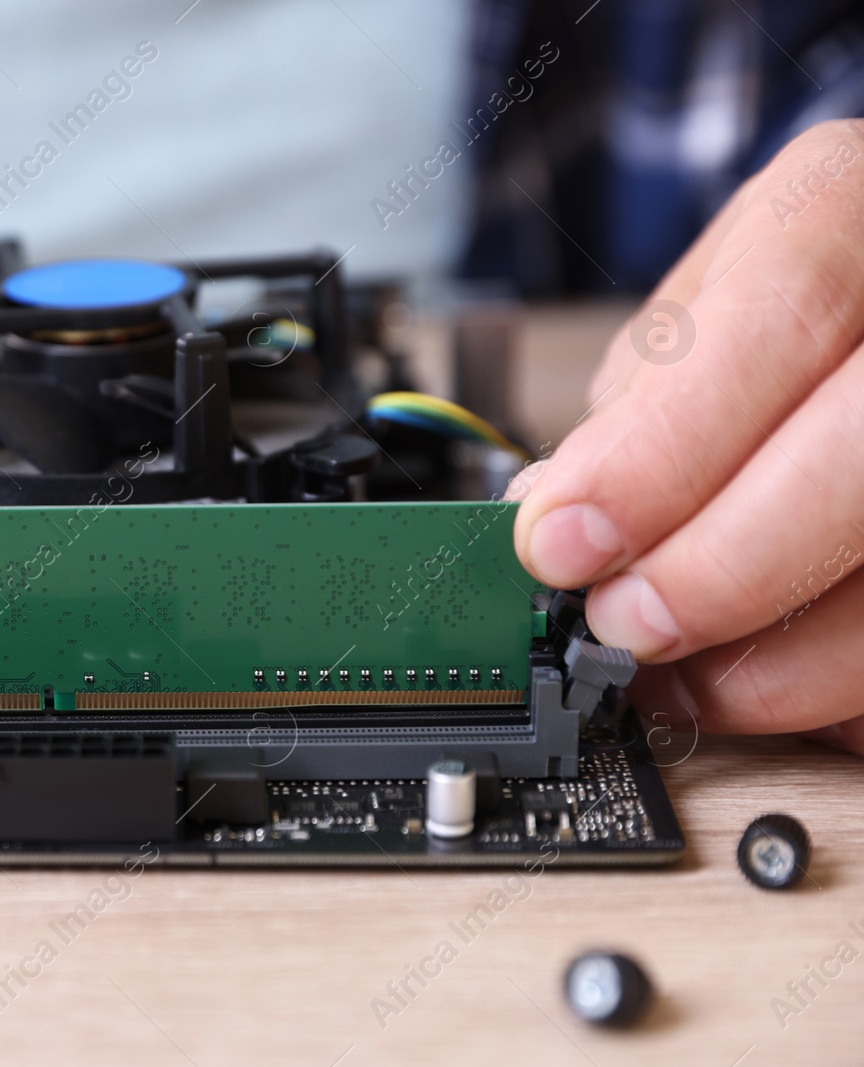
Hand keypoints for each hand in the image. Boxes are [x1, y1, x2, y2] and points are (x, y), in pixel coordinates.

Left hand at [509, 118, 863, 753]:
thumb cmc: (807, 287)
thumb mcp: (710, 299)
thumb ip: (643, 395)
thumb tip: (554, 508)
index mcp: (847, 209)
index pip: (775, 324)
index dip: (660, 454)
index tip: (560, 544)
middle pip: (861, 454)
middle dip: (720, 568)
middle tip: (623, 625)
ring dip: (785, 655)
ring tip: (683, 674)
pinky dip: (841, 676)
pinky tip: (772, 678)